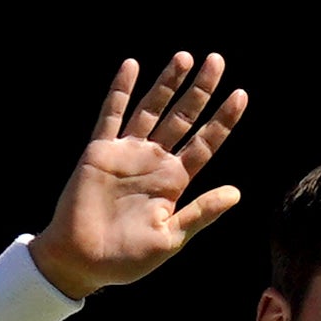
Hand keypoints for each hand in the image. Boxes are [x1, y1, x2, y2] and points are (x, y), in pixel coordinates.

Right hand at [29, 52, 249, 296]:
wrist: (80, 263)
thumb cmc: (126, 260)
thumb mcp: (170, 239)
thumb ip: (200, 213)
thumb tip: (237, 193)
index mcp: (174, 182)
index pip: (205, 144)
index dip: (223, 120)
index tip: (240, 95)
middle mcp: (154, 161)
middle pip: (183, 118)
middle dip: (200, 91)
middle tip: (217, 61)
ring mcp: (127, 153)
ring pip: (152, 109)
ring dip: (167, 84)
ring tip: (185, 57)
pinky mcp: (100, 152)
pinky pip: (111, 115)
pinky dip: (121, 91)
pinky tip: (132, 66)